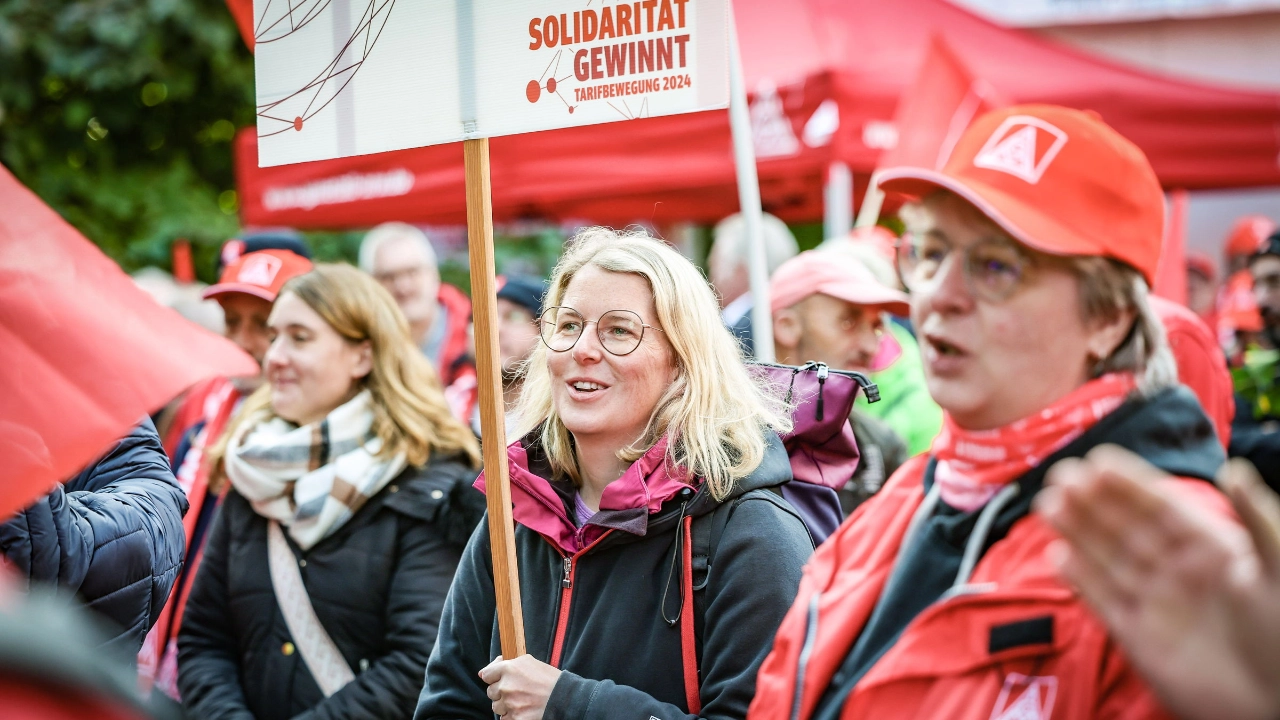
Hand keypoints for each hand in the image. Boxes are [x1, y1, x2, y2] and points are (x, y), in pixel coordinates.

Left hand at [479, 654, 560, 719]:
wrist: (563, 698)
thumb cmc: (548, 679)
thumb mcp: (528, 662)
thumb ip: (505, 664)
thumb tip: (484, 672)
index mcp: (509, 669)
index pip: (487, 675)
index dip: (494, 677)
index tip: (500, 679)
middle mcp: (506, 686)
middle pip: (490, 692)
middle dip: (500, 692)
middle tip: (516, 691)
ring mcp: (509, 703)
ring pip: (496, 707)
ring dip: (505, 705)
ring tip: (521, 701)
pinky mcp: (514, 718)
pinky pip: (504, 718)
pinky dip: (511, 715)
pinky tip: (523, 709)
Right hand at [1036, 445, 1279, 719]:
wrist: (1277, 707)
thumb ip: (1258, 519)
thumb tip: (1235, 471)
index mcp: (1211, 549)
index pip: (1161, 507)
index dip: (1129, 484)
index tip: (1097, 462)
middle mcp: (1178, 571)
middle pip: (1126, 528)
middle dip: (1092, 502)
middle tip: (1060, 476)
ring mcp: (1156, 603)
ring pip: (1107, 559)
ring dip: (1077, 531)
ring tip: (1048, 504)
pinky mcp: (1138, 637)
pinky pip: (1102, 601)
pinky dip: (1079, 579)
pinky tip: (1057, 555)